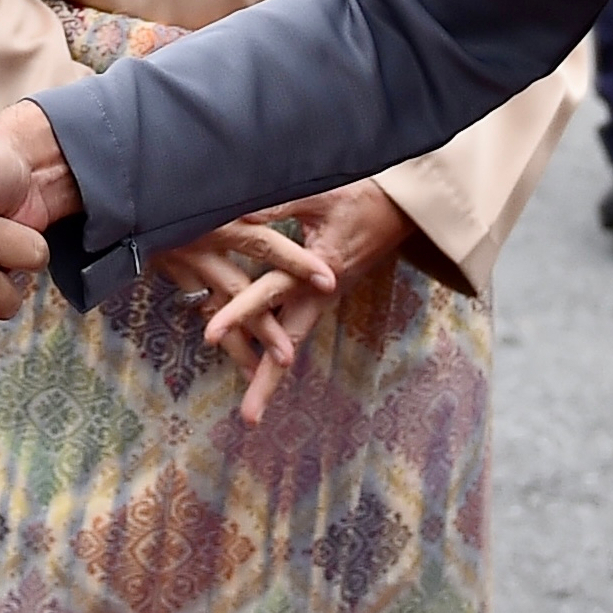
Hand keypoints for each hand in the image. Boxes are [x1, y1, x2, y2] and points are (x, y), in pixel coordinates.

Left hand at [160, 180, 408, 423]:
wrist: (404, 209)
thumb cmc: (362, 197)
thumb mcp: (319, 195)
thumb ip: (275, 206)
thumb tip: (237, 216)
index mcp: (317, 270)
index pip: (268, 294)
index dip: (237, 313)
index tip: (207, 334)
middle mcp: (321, 294)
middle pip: (287, 343)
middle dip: (267, 381)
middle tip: (249, 417)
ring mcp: (323, 298)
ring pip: (291, 340)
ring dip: (272, 375)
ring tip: (252, 412)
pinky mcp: (322, 295)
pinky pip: (295, 325)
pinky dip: (276, 348)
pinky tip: (259, 367)